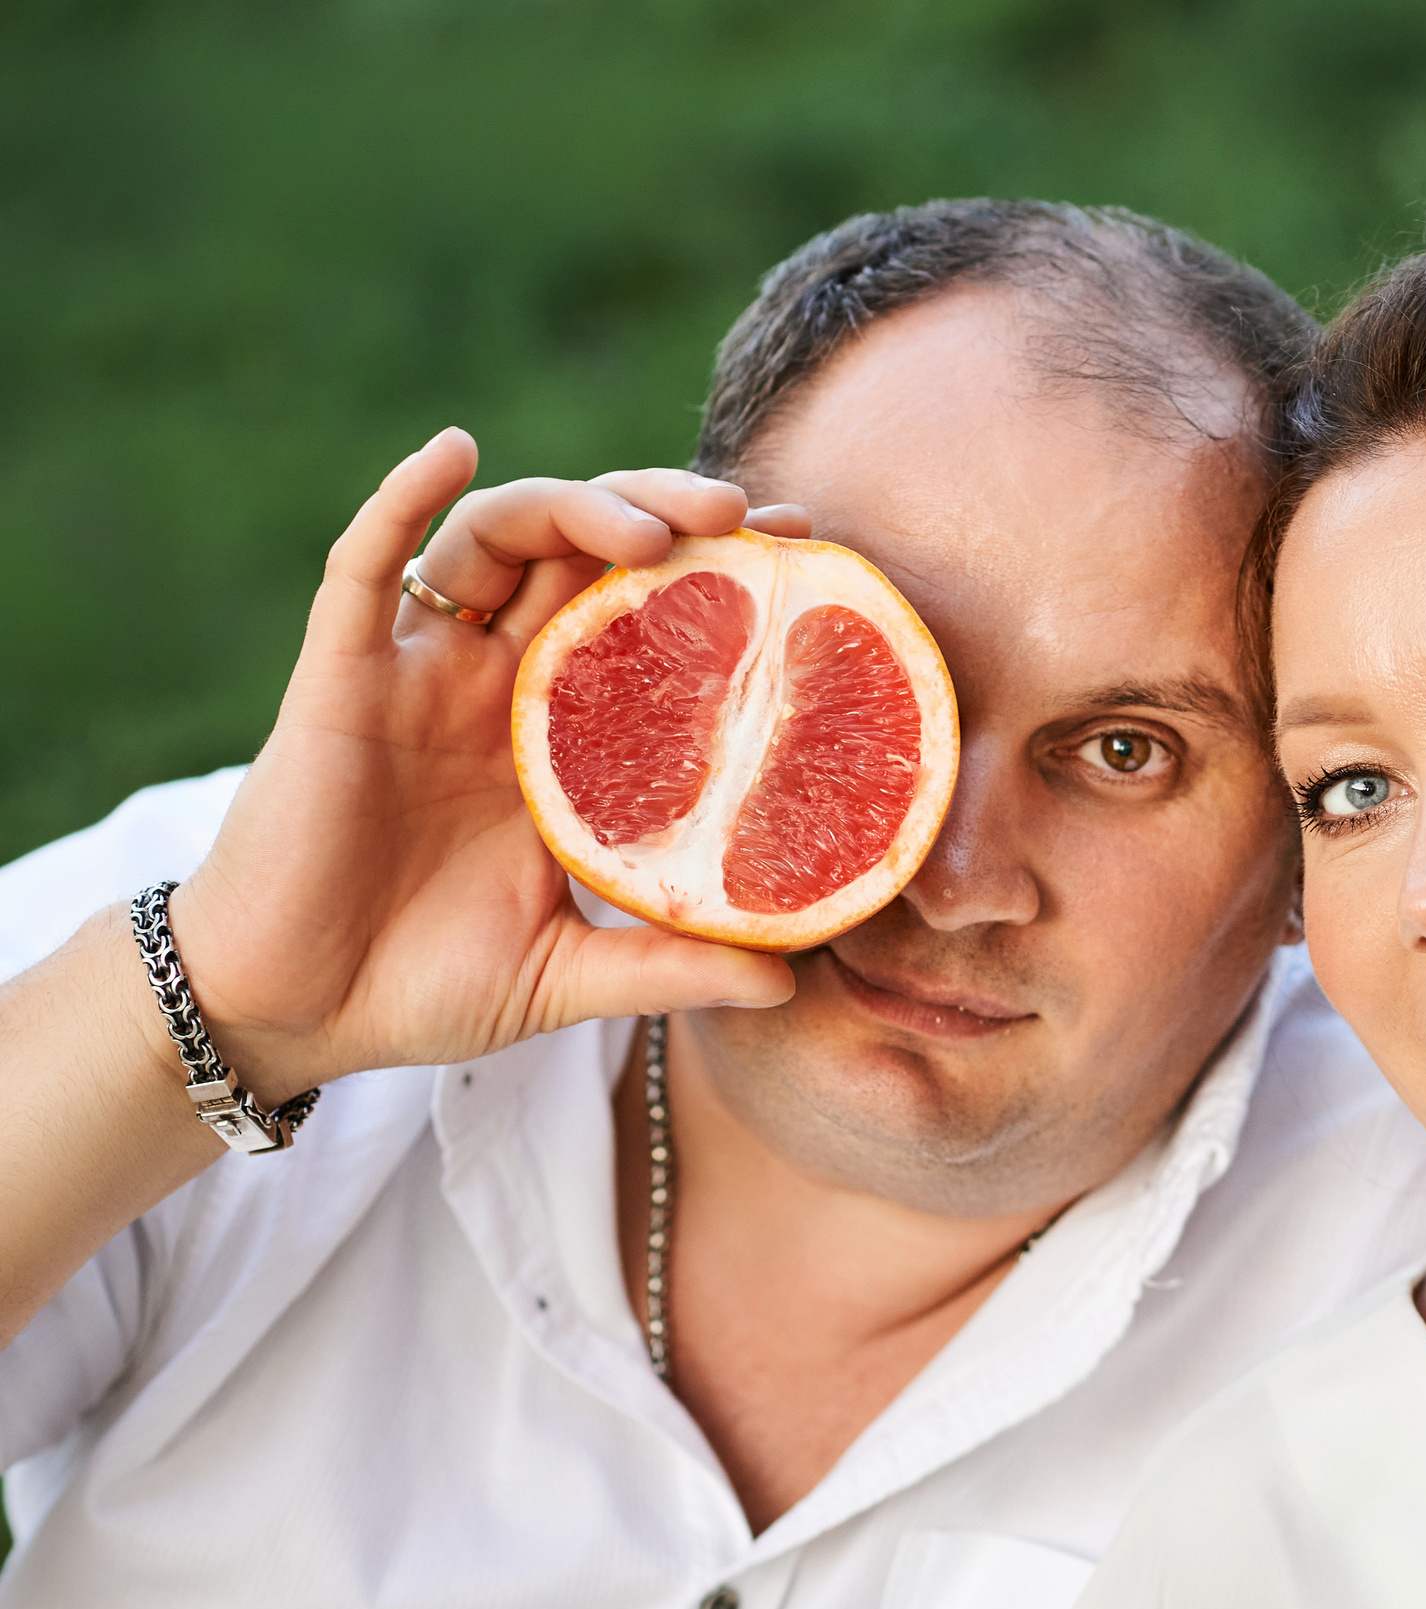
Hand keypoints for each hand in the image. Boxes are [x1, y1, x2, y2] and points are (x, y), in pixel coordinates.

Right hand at [167, 429, 807, 1099]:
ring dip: (573, 507)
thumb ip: (672, 968)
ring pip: (498, 539)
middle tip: (743, 515)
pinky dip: (401, 498)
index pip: (650, 615)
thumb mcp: (568, 977)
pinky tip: (452, 449)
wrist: (296, 1017)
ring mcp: (419, 673)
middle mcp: (497, 683)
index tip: (802, 549)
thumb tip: (793, 983)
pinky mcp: (340, 682)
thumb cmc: (424, 987)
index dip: (719, 571)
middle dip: (664, 510)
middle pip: (587, 552)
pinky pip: (364, 569)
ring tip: (652, 526)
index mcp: (560, 735)